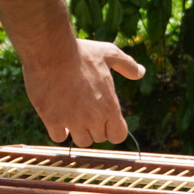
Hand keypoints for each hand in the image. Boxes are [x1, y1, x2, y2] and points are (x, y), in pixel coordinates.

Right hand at [21, 38, 146, 146]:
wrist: (51, 52)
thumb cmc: (81, 53)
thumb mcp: (109, 54)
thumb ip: (127, 65)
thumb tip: (141, 72)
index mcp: (109, 106)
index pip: (118, 136)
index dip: (112, 130)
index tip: (104, 121)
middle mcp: (93, 118)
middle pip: (98, 138)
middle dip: (93, 128)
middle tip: (84, 111)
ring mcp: (72, 120)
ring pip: (80, 141)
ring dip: (77, 132)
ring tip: (71, 117)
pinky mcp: (52, 120)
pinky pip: (59, 137)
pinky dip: (59, 131)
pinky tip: (57, 119)